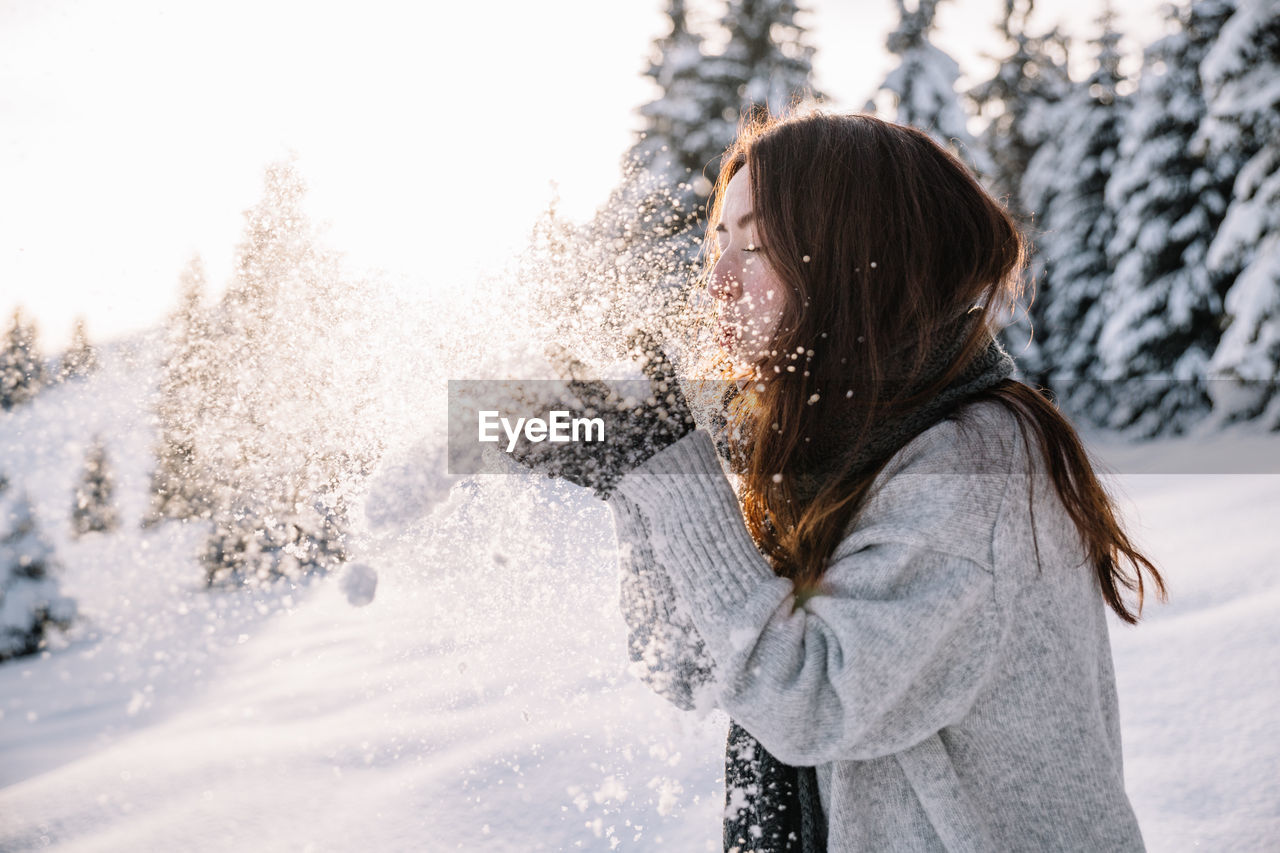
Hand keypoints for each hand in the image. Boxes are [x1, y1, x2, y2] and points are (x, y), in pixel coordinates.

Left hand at [508, 331, 695, 497]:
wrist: (669, 477)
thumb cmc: (669, 430)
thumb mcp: (667, 386)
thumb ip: (651, 352)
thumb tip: (634, 325)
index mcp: (605, 401)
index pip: (576, 373)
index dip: (562, 357)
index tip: (550, 345)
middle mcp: (583, 423)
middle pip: (545, 401)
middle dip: (524, 387)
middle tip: (507, 376)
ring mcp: (576, 448)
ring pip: (536, 430)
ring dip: (513, 417)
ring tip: (494, 405)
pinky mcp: (574, 471)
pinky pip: (539, 460)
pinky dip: (517, 451)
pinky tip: (499, 443)